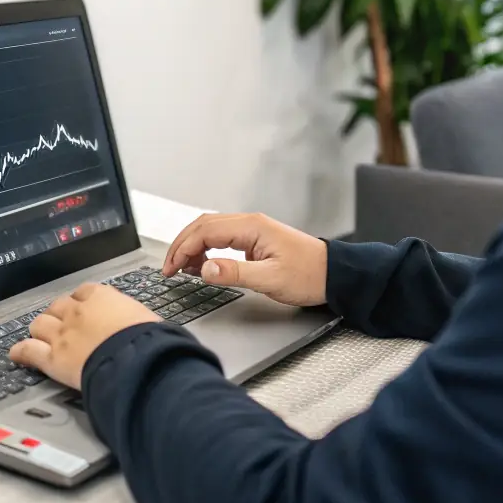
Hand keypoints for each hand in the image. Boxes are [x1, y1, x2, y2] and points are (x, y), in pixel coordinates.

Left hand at [8, 284, 159, 389]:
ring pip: (40, 325)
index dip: (81, 302)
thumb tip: (143, 326)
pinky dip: (21, 352)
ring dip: (41, 331)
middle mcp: (77, 311)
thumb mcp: (147, 319)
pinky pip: (29, 351)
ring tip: (42, 338)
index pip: (83, 293)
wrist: (137, 360)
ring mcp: (62, 334)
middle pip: (58, 307)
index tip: (83, 309)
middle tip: (63, 326)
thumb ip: (134, 319)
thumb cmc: (149, 340)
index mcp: (101, 297)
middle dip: (59, 316)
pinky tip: (17, 353)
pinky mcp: (53, 358)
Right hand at [163, 212, 327, 307]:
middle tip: (169, 268)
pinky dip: (205, 249)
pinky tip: (202, 265)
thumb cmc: (308, 275)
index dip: (183, 249)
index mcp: (251, 227)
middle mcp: (249, 223)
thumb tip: (205, 269)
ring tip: (182, 268)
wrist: (333, 274)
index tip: (171, 268)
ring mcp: (251, 229)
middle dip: (181, 245)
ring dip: (192, 246)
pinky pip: (221, 238)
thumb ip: (235, 273)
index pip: (205, 232)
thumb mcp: (270, 279)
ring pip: (210, 230)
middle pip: (203, 226)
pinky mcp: (254, 239)